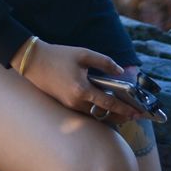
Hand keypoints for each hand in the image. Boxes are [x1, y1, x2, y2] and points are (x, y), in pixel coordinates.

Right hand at [20, 41, 144, 123]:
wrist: (34, 61)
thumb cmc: (58, 55)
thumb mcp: (82, 54)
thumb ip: (103, 62)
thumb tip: (120, 71)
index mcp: (81, 90)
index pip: (108, 103)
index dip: (123, 109)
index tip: (136, 113)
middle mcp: (76, 102)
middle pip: (103, 115)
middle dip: (119, 116)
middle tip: (132, 114)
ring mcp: (70, 106)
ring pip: (94, 115)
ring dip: (108, 113)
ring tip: (120, 109)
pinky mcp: (65, 105)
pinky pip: (85, 112)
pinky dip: (96, 110)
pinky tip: (102, 104)